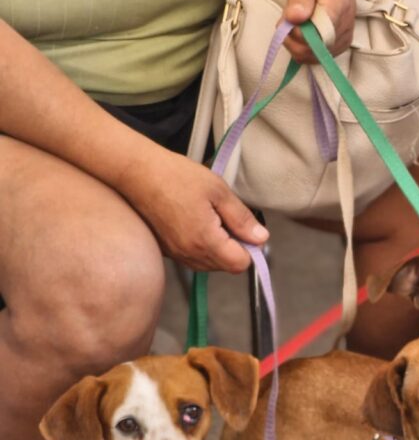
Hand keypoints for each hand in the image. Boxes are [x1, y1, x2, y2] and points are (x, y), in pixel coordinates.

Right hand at [117, 147, 267, 273]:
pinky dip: (202, 246)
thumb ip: (241, 218)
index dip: (249, 247)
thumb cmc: (176, 177)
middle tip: (225, 217)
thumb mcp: (218, 191)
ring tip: (209, 218)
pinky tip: (196, 222)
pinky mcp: (168, 251)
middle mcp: (190, 254)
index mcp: (205, 241)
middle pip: (226, 266)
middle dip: (234, 247)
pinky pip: (194, 258)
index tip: (245, 228)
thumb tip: (260, 238)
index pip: (240, 263)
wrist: (137, 173)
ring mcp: (177, 255)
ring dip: (218, 247)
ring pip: (210, 264)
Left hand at [282, 0, 357, 62]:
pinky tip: (300, 32)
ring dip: (296, 45)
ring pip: (314, 57)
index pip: (320, 34)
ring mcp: (344, 37)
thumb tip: (294, 18)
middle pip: (316, 50)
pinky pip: (317, 57)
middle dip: (293, 40)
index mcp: (338, 4)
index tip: (287, 19)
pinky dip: (303, 48)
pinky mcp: (340, 45)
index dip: (299, 34)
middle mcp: (345, 25)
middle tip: (284, 21)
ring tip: (292, 24)